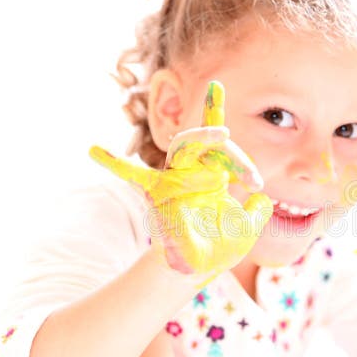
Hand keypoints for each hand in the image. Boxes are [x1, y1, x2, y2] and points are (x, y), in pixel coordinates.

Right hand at [89, 81, 272, 274]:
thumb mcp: (248, 228)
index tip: (215, 86)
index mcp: (210, 174)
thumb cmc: (220, 249)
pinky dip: (113, 163)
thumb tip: (263, 198)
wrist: (200, 270)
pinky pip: (135, 175)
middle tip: (249, 172)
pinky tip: (94, 150)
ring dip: (205, 138)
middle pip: (207, 142)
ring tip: (224, 144)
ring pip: (184, 145)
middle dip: (228, 146)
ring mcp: (174, 180)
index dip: (213, 111)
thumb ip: (257, 211)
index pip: (214, 141)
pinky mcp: (159, 193)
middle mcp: (191, 172)